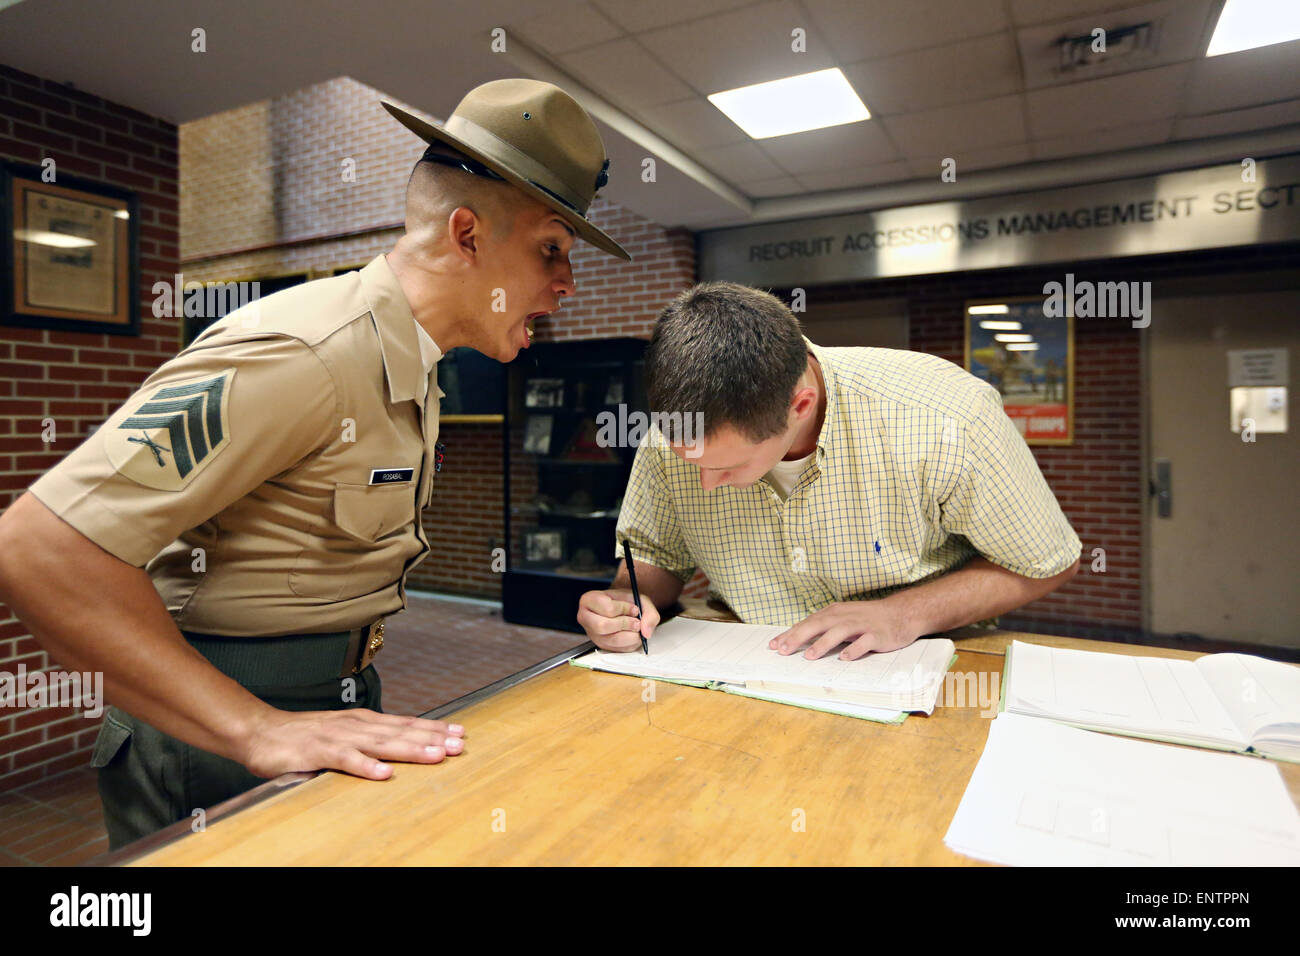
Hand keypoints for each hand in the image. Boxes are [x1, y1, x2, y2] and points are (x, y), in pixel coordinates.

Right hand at [240, 709, 465, 779]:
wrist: (261, 731)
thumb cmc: (303, 737)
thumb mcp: (343, 735)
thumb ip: (368, 741)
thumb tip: (397, 751)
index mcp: (364, 722)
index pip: (405, 723)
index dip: (433, 728)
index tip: (459, 732)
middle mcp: (356, 725)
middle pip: (401, 732)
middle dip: (433, 738)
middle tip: (459, 744)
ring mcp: (339, 737)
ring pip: (381, 744)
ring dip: (411, 750)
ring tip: (436, 756)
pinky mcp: (319, 752)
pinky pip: (346, 760)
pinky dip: (366, 766)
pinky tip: (384, 773)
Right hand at [576, 588, 658, 651]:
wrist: (621, 607)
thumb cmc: (625, 601)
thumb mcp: (639, 598)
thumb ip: (648, 612)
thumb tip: (646, 633)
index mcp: (589, 600)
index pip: (607, 608)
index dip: (625, 609)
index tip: (634, 608)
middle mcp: (585, 618)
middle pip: (603, 626)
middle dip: (625, 624)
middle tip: (636, 622)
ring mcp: (591, 633)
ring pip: (610, 640)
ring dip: (629, 636)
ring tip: (635, 628)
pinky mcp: (600, 645)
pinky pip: (616, 649)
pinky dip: (629, 644)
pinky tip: (632, 634)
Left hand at [769, 600, 915, 660]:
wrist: (901, 613)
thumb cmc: (867, 619)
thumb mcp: (843, 618)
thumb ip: (823, 627)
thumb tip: (798, 639)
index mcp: (835, 612)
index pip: (808, 622)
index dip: (790, 633)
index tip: (773, 645)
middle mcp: (845, 616)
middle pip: (818, 624)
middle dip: (799, 637)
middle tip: (783, 650)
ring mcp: (862, 625)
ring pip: (839, 632)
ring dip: (823, 643)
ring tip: (809, 655)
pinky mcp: (877, 635)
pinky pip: (865, 642)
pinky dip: (854, 649)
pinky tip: (845, 658)